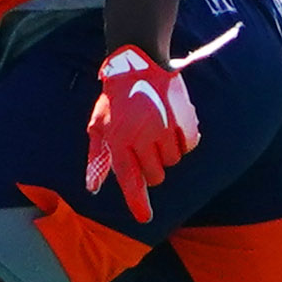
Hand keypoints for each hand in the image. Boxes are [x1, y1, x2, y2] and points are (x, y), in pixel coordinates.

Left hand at [84, 45, 202, 224]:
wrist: (139, 63)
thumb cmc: (115, 98)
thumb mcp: (98, 126)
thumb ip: (96, 158)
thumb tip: (93, 187)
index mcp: (118, 141)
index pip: (130, 180)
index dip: (138, 202)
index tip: (145, 219)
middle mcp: (142, 139)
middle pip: (155, 176)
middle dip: (151, 168)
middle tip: (145, 148)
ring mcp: (165, 130)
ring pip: (172, 162)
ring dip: (166, 153)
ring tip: (156, 130)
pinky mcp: (184, 120)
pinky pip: (188, 146)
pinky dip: (183, 141)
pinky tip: (173, 126)